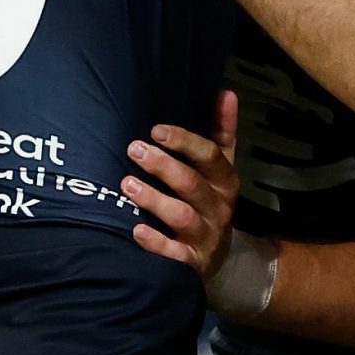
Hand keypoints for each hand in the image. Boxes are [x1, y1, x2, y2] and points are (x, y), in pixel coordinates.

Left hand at [123, 91, 240, 271]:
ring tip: (127, 185)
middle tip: (133, 149)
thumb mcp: (218, 168)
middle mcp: (218, 208)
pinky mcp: (190, 262)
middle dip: (163, 165)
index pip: (210, 156)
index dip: (185, 142)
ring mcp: (205, 236)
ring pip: (181, 216)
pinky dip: (155, 242)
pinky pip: (174, 254)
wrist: (212, 257)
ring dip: (154, 199)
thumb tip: (226, 92)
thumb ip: (221, 132)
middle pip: (192, 183)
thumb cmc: (207, 201)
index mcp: (225, 181)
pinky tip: (135, 230)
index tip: (156, 130)